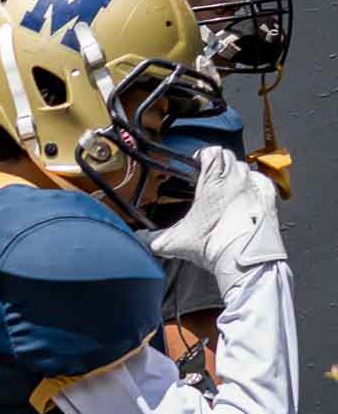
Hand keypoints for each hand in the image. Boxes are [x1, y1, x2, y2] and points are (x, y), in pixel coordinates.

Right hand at [145, 146, 283, 290]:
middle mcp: (237, 178)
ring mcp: (256, 187)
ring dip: (235, 174)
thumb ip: (156, 238)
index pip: (212, 151)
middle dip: (219, 163)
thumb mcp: (177, 243)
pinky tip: (245, 199)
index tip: (198, 164)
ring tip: (226, 189)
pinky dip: (252, 186)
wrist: (246, 261)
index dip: (203, 155)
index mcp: (215, 180)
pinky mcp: (270, 198)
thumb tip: (144, 240)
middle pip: (229, 156)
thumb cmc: (215, 246)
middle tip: (210, 177)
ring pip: (245, 168)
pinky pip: (261, 182)